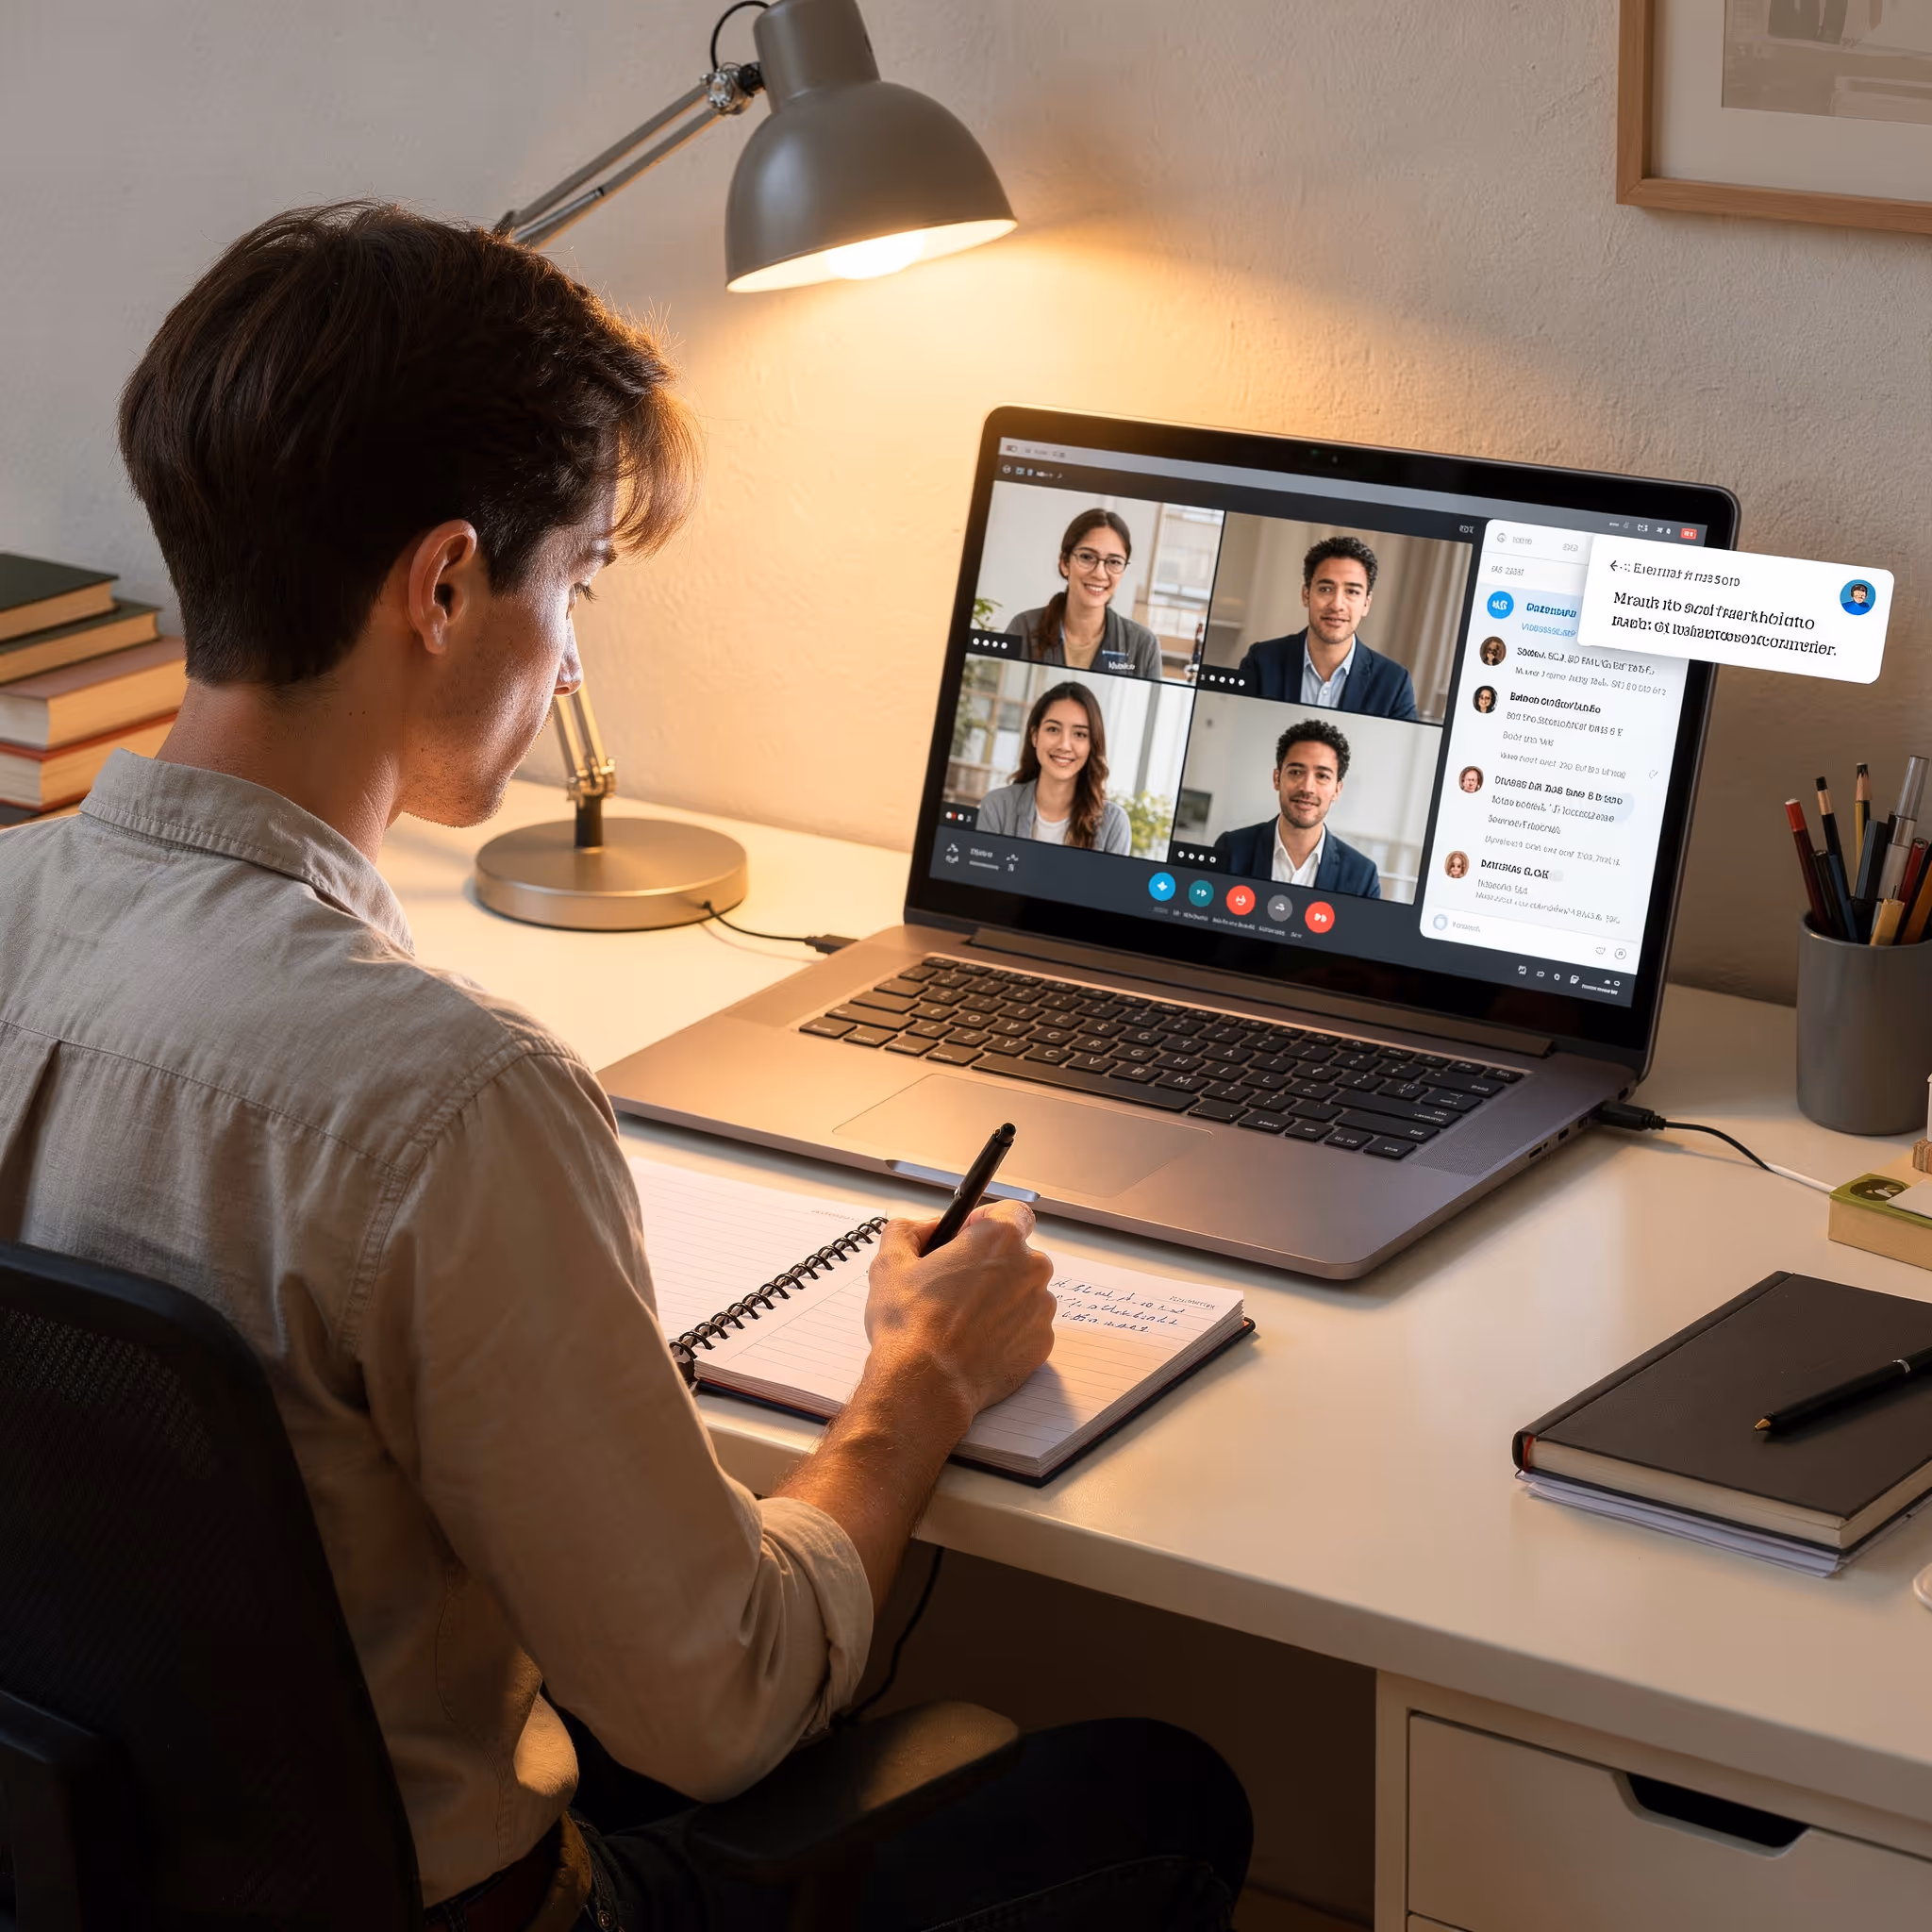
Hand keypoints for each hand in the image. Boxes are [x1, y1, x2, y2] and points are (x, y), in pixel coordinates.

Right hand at [860, 1200, 1055, 1428]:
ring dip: (998, 1298)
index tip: (965, 1238)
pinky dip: (1005, 1330)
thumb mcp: (890, 1263)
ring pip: (1022, 1292)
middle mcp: (1030, 1268)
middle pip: (1017, 1254)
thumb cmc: (911, 1324)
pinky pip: (1025, 1326)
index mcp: (1000, 1239)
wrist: (926, 1385)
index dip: (985, 1222)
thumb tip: (922, 1230)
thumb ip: (907, 1231)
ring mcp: (1040, 1309)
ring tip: (960, 1321)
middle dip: (990, 1264)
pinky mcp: (1041, 1344)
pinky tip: (974, 1343)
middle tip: (954, 1285)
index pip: (1010, 1212)